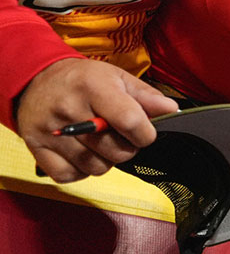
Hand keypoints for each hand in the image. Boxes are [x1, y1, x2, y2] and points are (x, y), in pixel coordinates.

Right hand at [15, 58, 178, 181]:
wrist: (35, 79)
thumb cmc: (82, 80)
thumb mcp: (117, 78)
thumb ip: (147, 96)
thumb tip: (172, 110)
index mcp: (93, 87)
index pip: (130, 121)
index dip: (145, 134)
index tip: (144, 133)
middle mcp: (69, 109)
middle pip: (116, 151)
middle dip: (127, 148)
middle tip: (118, 135)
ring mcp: (51, 131)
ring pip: (96, 168)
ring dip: (104, 160)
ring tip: (98, 141)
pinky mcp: (36, 148)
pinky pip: (70, 175)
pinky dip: (80, 170)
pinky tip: (81, 152)